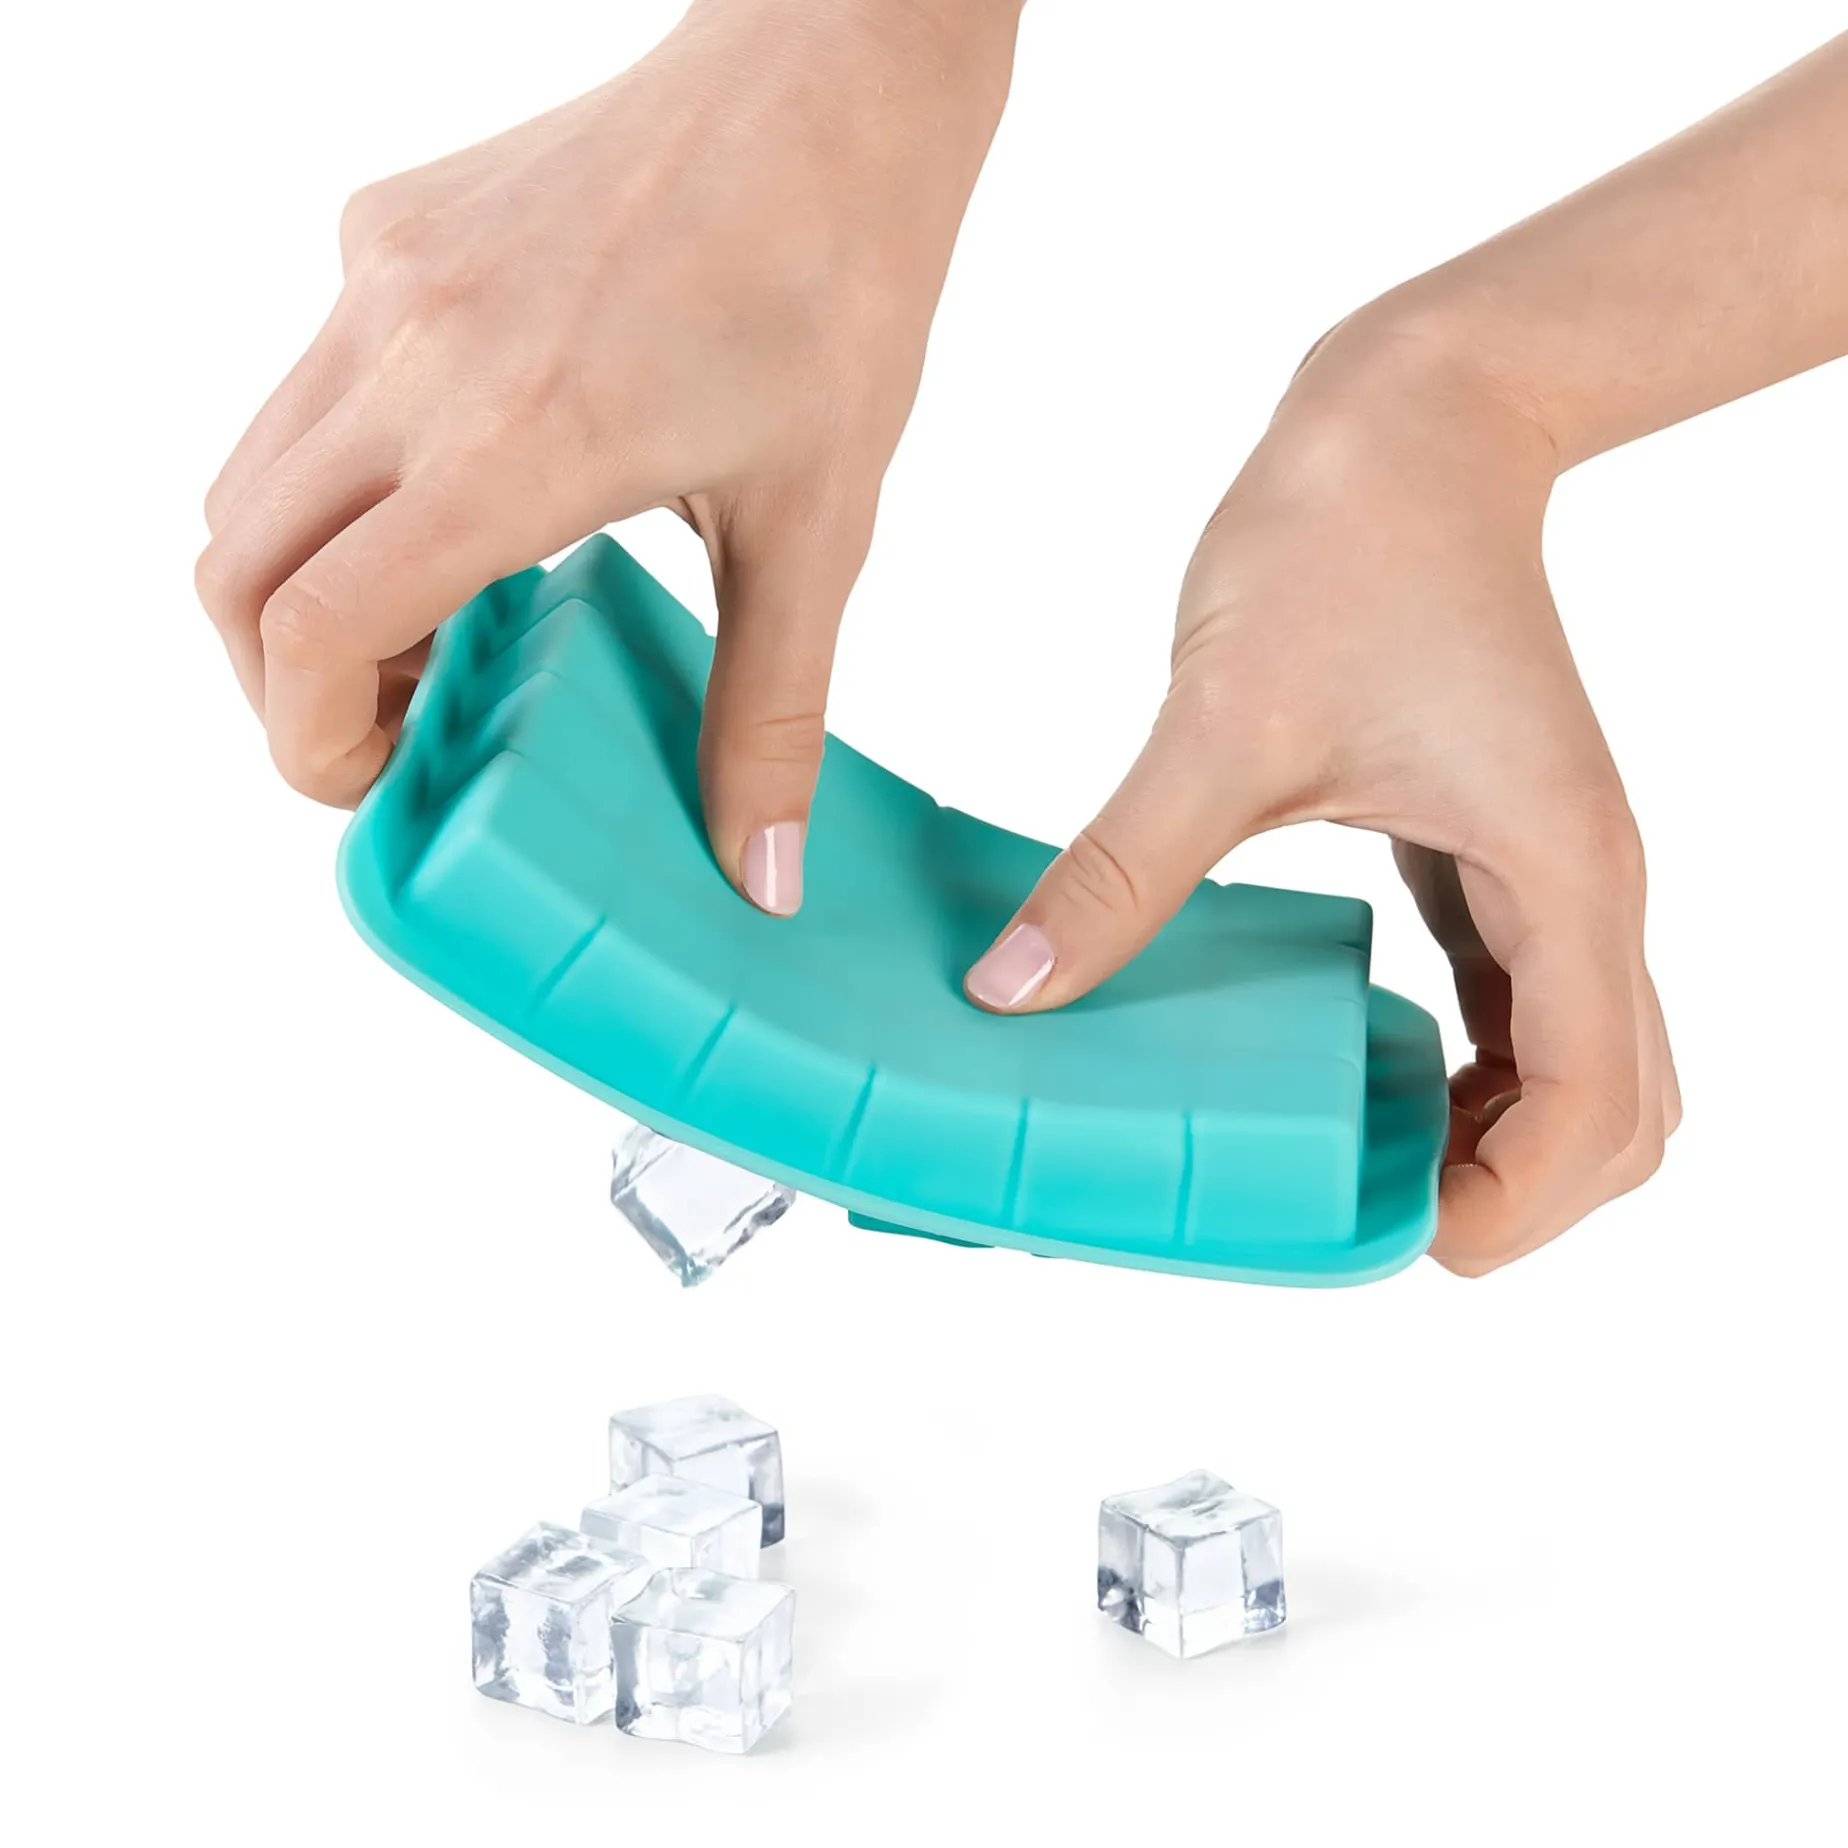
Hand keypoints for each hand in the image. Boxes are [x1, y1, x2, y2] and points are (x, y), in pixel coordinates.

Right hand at [197, 0, 1020, 913]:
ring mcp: (383, 279)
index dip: (305, 742)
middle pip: (237, 567)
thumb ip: (771, 714)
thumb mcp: (816, 527)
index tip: (370, 786)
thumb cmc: (834, 282)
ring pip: (252, 477)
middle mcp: (412, 354)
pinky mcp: (387, 229)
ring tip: (435, 632)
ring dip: (301, 585)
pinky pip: (307, 389)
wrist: (828, 78)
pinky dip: (339, 483)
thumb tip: (760, 870)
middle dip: (285, 684)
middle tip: (400, 730)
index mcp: (514, 443)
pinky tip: (462, 503)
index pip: (310, 625)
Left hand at [962, 322, 1679, 1275]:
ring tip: (1361, 1168)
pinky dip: (1463, 1067)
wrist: (1408, 423)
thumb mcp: (1223, 728)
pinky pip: (1510, 997)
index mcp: (1561, 871)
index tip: (1401, 1238)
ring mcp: (1544, 867)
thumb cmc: (1352, 541)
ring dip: (1494, 1138)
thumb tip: (1019, 986)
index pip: (1595, 1106)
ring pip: (1574, 1062)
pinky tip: (1359, 1073)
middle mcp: (1581, 883)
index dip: (1513, 1205)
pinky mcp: (1488, 844)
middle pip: (1617, 1110)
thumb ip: (1123, 870)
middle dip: (1520, 1190)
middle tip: (1376, 1214)